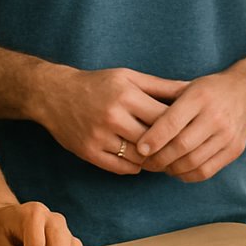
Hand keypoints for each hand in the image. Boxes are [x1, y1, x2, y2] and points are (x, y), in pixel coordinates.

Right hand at [31, 66, 187, 174]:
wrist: (54, 95)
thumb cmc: (98, 84)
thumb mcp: (129, 77)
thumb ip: (161, 86)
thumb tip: (192, 88)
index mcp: (126, 95)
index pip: (164, 117)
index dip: (180, 126)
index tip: (189, 130)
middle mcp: (113, 117)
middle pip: (153, 140)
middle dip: (169, 146)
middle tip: (181, 149)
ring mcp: (100, 137)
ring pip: (139, 157)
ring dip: (153, 160)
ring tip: (163, 156)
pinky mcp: (89, 153)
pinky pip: (121, 168)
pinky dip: (135, 167)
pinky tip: (141, 160)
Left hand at [136, 71, 245, 181]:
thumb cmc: (210, 90)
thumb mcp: (187, 86)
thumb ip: (164, 100)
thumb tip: (134, 119)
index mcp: (199, 96)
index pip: (172, 122)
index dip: (153, 138)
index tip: (140, 148)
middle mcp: (216, 116)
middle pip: (181, 146)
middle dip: (159, 158)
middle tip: (146, 162)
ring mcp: (228, 134)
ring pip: (193, 161)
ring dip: (172, 169)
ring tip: (160, 166)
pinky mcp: (235, 149)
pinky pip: (207, 170)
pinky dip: (188, 175)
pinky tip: (178, 170)